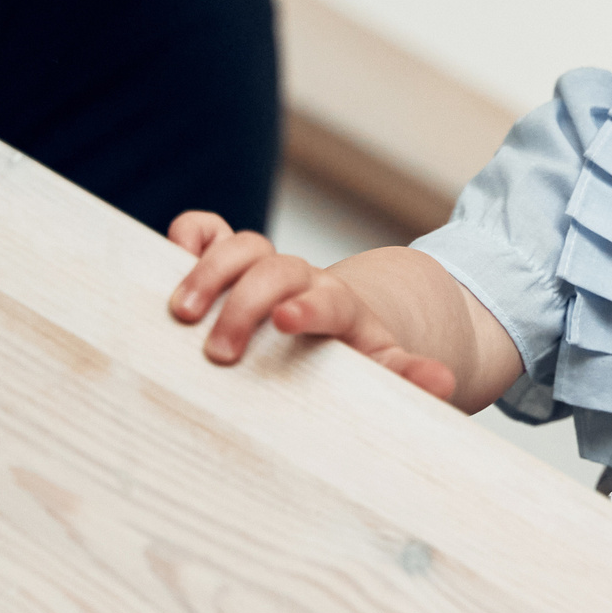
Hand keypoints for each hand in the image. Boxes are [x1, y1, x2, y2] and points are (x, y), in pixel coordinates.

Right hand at [166, 211, 457, 399]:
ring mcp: (264, 266)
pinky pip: (208, 230)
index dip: (310, 306)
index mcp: (341, 308)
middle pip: (277, 270)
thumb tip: (443, 382)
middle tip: (219, 353)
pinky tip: (167, 257)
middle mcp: (302, 279)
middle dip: (246, 304)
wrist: (335, 323)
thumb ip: (407, 374)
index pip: (330, 300)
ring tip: (180, 314)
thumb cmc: (349, 355)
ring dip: (208, 272)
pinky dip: (189, 236)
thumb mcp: (381, 367)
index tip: (286, 321)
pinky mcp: (230, 260)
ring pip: (240, 246)